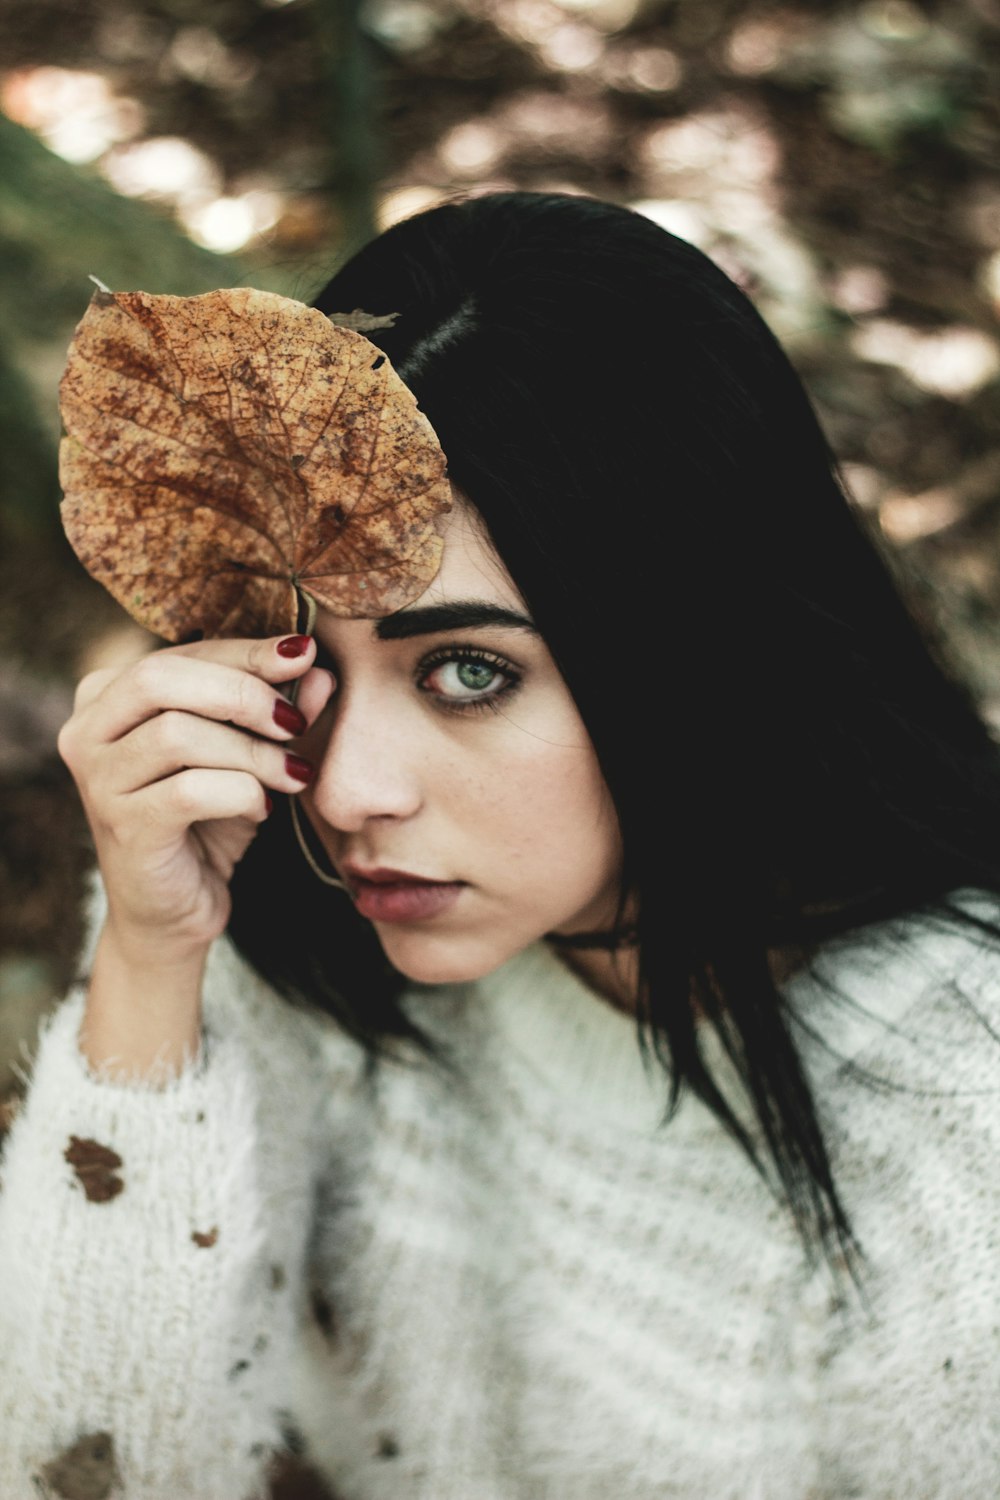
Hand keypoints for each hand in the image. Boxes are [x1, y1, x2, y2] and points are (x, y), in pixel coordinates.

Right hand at [58, 634, 335, 967]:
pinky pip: (190, 790)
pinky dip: (242, 793)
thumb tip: (317, 668)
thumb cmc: (207, 821)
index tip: (305, 654)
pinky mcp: (122, 828)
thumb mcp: (246, 755)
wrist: (173, 912)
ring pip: (178, 735)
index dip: (246, 652)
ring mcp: (97, 782)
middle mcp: (86, 732)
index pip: (179, 653)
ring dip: (252, 753)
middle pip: (161, 679)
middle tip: (294, 722)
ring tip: (290, 776)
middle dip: (242, 692)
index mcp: (106, 697)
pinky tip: (261, 809)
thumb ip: (277, 710)